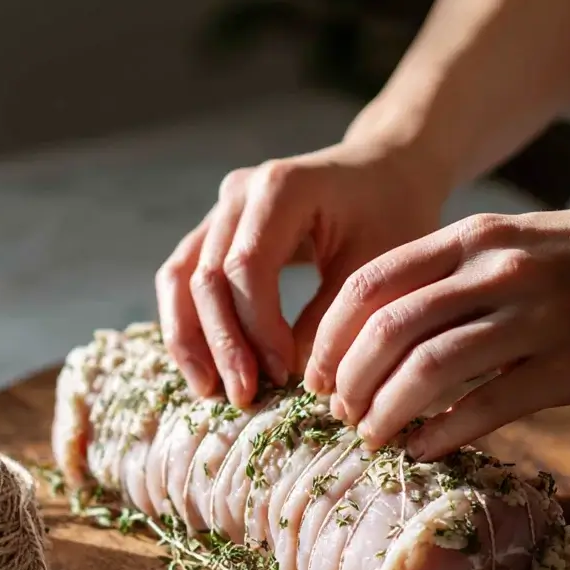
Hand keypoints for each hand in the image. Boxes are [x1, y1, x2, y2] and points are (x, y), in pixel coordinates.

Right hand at [155, 119, 447, 407]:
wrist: (385, 173)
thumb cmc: (390, 214)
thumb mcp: (377, 264)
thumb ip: (334, 317)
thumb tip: (296, 377)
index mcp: (282, 187)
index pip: (247, 266)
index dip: (257, 327)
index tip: (283, 374)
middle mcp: (240, 192)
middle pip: (205, 275)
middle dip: (222, 343)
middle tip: (245, 397)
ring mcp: (221, 208)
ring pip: (179, 277)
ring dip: (189, 339)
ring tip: (209, 392)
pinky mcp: (214, 230)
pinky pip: (182, 278)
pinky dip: (187, 324)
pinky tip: (204, 369)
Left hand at [303, 171, 569, 458]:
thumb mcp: (503, 245)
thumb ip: (443, 281)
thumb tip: (374, 340)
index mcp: (468, 240)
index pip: (369, 286)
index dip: (329, 338)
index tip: (317, 373)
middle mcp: (493, 272)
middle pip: (387, 331)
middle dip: (349, 381)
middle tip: (339, 412)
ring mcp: (532, 317)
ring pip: (429, 370)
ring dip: (386, 413)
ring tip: (373, 435)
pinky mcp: (568, 365)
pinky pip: (487, 407)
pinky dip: (442, 434)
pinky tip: (425, 449)